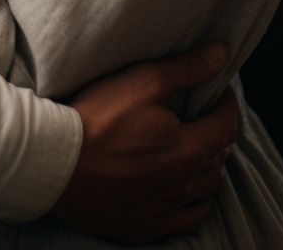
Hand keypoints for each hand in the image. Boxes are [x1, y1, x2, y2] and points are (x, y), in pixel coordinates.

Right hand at [51, 43, 237, 242]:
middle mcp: (182, 185)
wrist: (55, 164)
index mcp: (186, 149)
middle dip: (219, 134)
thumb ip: (185, 70)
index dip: (227, 106)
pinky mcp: (145, 228)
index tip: (221, 93)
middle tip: (207, 117)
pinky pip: (188, 221)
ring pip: (207, 192)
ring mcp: (164, 210)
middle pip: (218, 160)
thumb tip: (220, 54)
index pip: (225, 127)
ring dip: (210, 169)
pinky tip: (189, 192)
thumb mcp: (141, 82)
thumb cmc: (97, 119)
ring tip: (200, 152)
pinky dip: (196, 204)